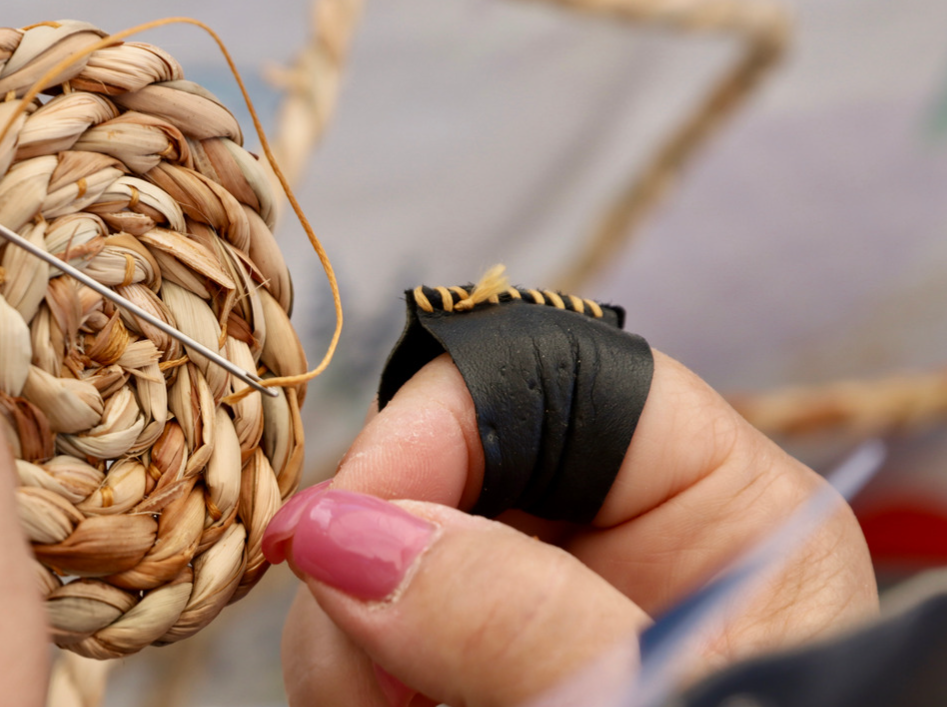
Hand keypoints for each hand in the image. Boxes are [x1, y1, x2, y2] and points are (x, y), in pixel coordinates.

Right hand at [270, 353, 877, 706]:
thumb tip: (340, 533)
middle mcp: (606, 550)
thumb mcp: (655, 705)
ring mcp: (521, 617)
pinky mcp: (455, 675)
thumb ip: (515, 620)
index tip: (348, 522)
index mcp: (709, 510)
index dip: (438, 423)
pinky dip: (349, 690)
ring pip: (371, 564)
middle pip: (435, 471)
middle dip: (373, 561)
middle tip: (373, 678)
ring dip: (348, 649)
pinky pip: (358, 649)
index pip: (551, 375)